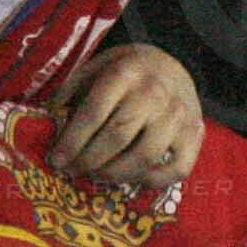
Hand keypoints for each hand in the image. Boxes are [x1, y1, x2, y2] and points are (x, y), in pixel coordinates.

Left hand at [49, 43, 205, 195]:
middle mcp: (156, 93)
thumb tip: (50, 118)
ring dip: (114, 174)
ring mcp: (180, 115)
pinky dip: (151, 181)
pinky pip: (175, 170)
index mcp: (127, 72)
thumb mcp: (97, 65)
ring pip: (144, 158)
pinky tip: (132, 178)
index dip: (72, 141)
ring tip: (97, 175)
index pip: (94, 113)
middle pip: (117, 138)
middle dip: (88, 161)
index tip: (56, 160)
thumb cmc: (128, 71)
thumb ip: (73, 88)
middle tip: (72, 171)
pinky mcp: (195, 134)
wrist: (176, 65)